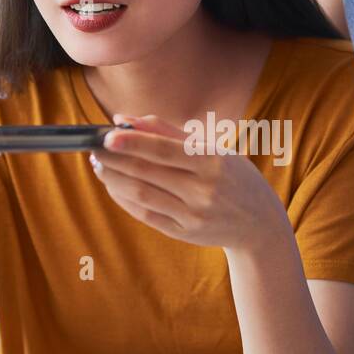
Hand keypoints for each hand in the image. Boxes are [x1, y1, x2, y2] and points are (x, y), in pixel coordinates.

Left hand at [89, 112, 289, 249]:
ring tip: (99, 164)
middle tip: (94, 147)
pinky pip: (145, 214)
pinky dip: (124, 198)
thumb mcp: (213, 149)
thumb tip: (125, 119)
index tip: (107, 134)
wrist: (260, 225)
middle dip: (115, 159)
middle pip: (146, 172)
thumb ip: (168, 132)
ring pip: (141, 195)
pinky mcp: (184, 233)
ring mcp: (193, 215)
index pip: (164, 150)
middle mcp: (203, 190)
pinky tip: (114, 185)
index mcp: (212, 162)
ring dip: (113, 178)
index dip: (133, 142)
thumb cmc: (233, 177)